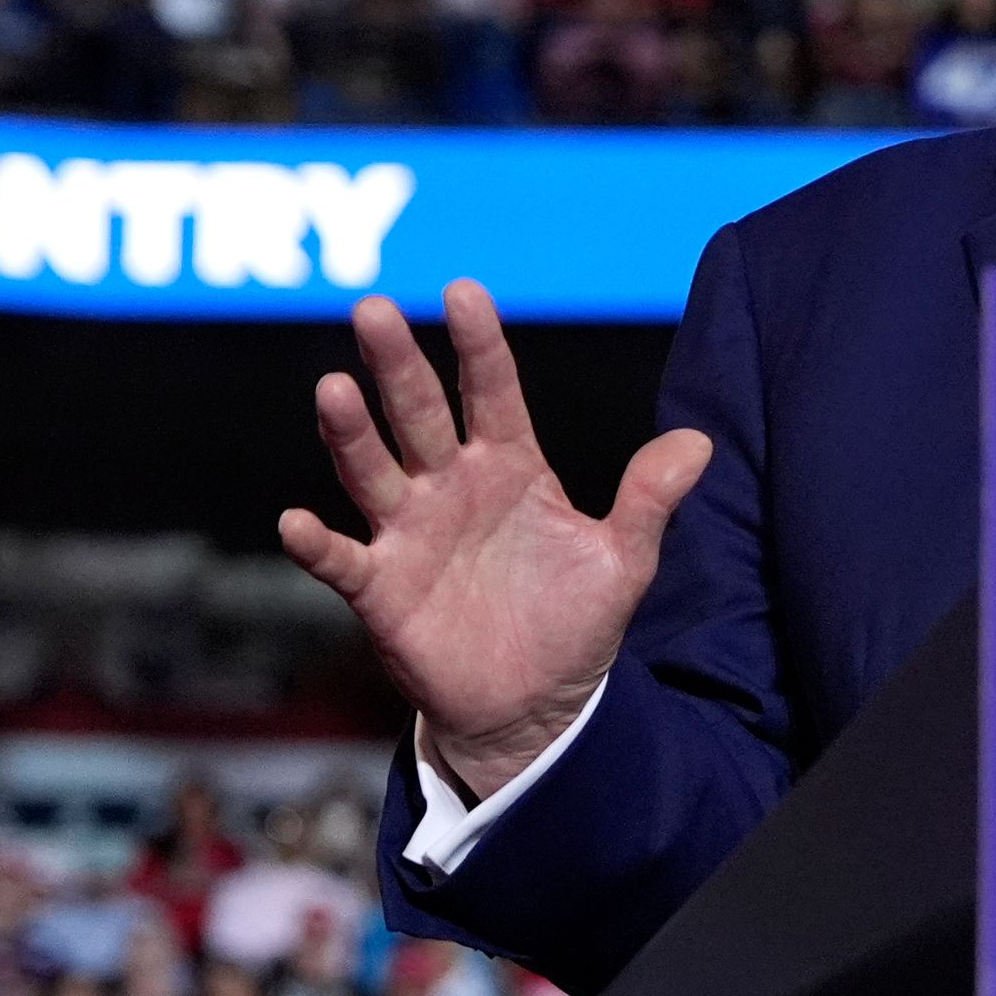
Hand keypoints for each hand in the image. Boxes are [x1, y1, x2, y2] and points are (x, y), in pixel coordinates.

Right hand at [279, 281, 710, 802]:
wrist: (537, 704)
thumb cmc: (576, 622)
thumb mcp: (624, 561)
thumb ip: (650, 499)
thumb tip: (700, 443)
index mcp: (510, 467)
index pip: (493, 393)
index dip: (479, 346)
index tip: (464, 292)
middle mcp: (450, 486)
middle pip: (419, 414)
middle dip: (399, 365)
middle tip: (375, 310)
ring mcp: (409, 532)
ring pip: (372, 470)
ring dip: (350, 433)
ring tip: (333, 388)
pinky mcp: (380, 588)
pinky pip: (342, 559)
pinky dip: (316, 542)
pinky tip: (295, 522)